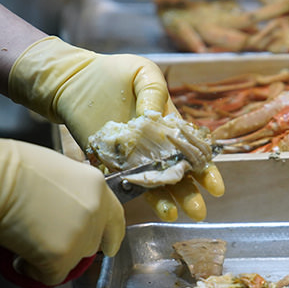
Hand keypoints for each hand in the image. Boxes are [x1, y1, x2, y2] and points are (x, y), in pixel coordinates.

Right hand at [0, 121, 123, 285]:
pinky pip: (52, 276)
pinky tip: (20, 259)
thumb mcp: (58, 169)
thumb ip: (73, 193)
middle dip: (72, 245)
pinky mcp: (60, 256)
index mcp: (97, 188)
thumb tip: (68, 208)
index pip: (116, 220)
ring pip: (72, 260)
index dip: (110, 236)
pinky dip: (34, 272)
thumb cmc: (12, 167)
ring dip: (52, 257)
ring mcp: (80, 236)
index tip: (109, 247)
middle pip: (92, 243)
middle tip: (46, 238)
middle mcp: (95, 213)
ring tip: (27, 242)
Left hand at [8, 36, 224, 220]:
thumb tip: (158, 119)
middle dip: (190, 194)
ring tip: (174, 215)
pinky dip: (135, 192)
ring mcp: (134, 157)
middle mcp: (157, 147)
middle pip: (179, 175)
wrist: (74, 79)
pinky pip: (125, 181)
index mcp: (172, 128)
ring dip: (165, 201)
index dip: (207, 171)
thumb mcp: (142, 73)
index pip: (195, 153)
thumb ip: (154, 93)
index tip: (215, 187)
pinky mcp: (111, 162)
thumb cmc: (113, 72)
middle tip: (199, 211)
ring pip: (154, 184)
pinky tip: (143, 201)